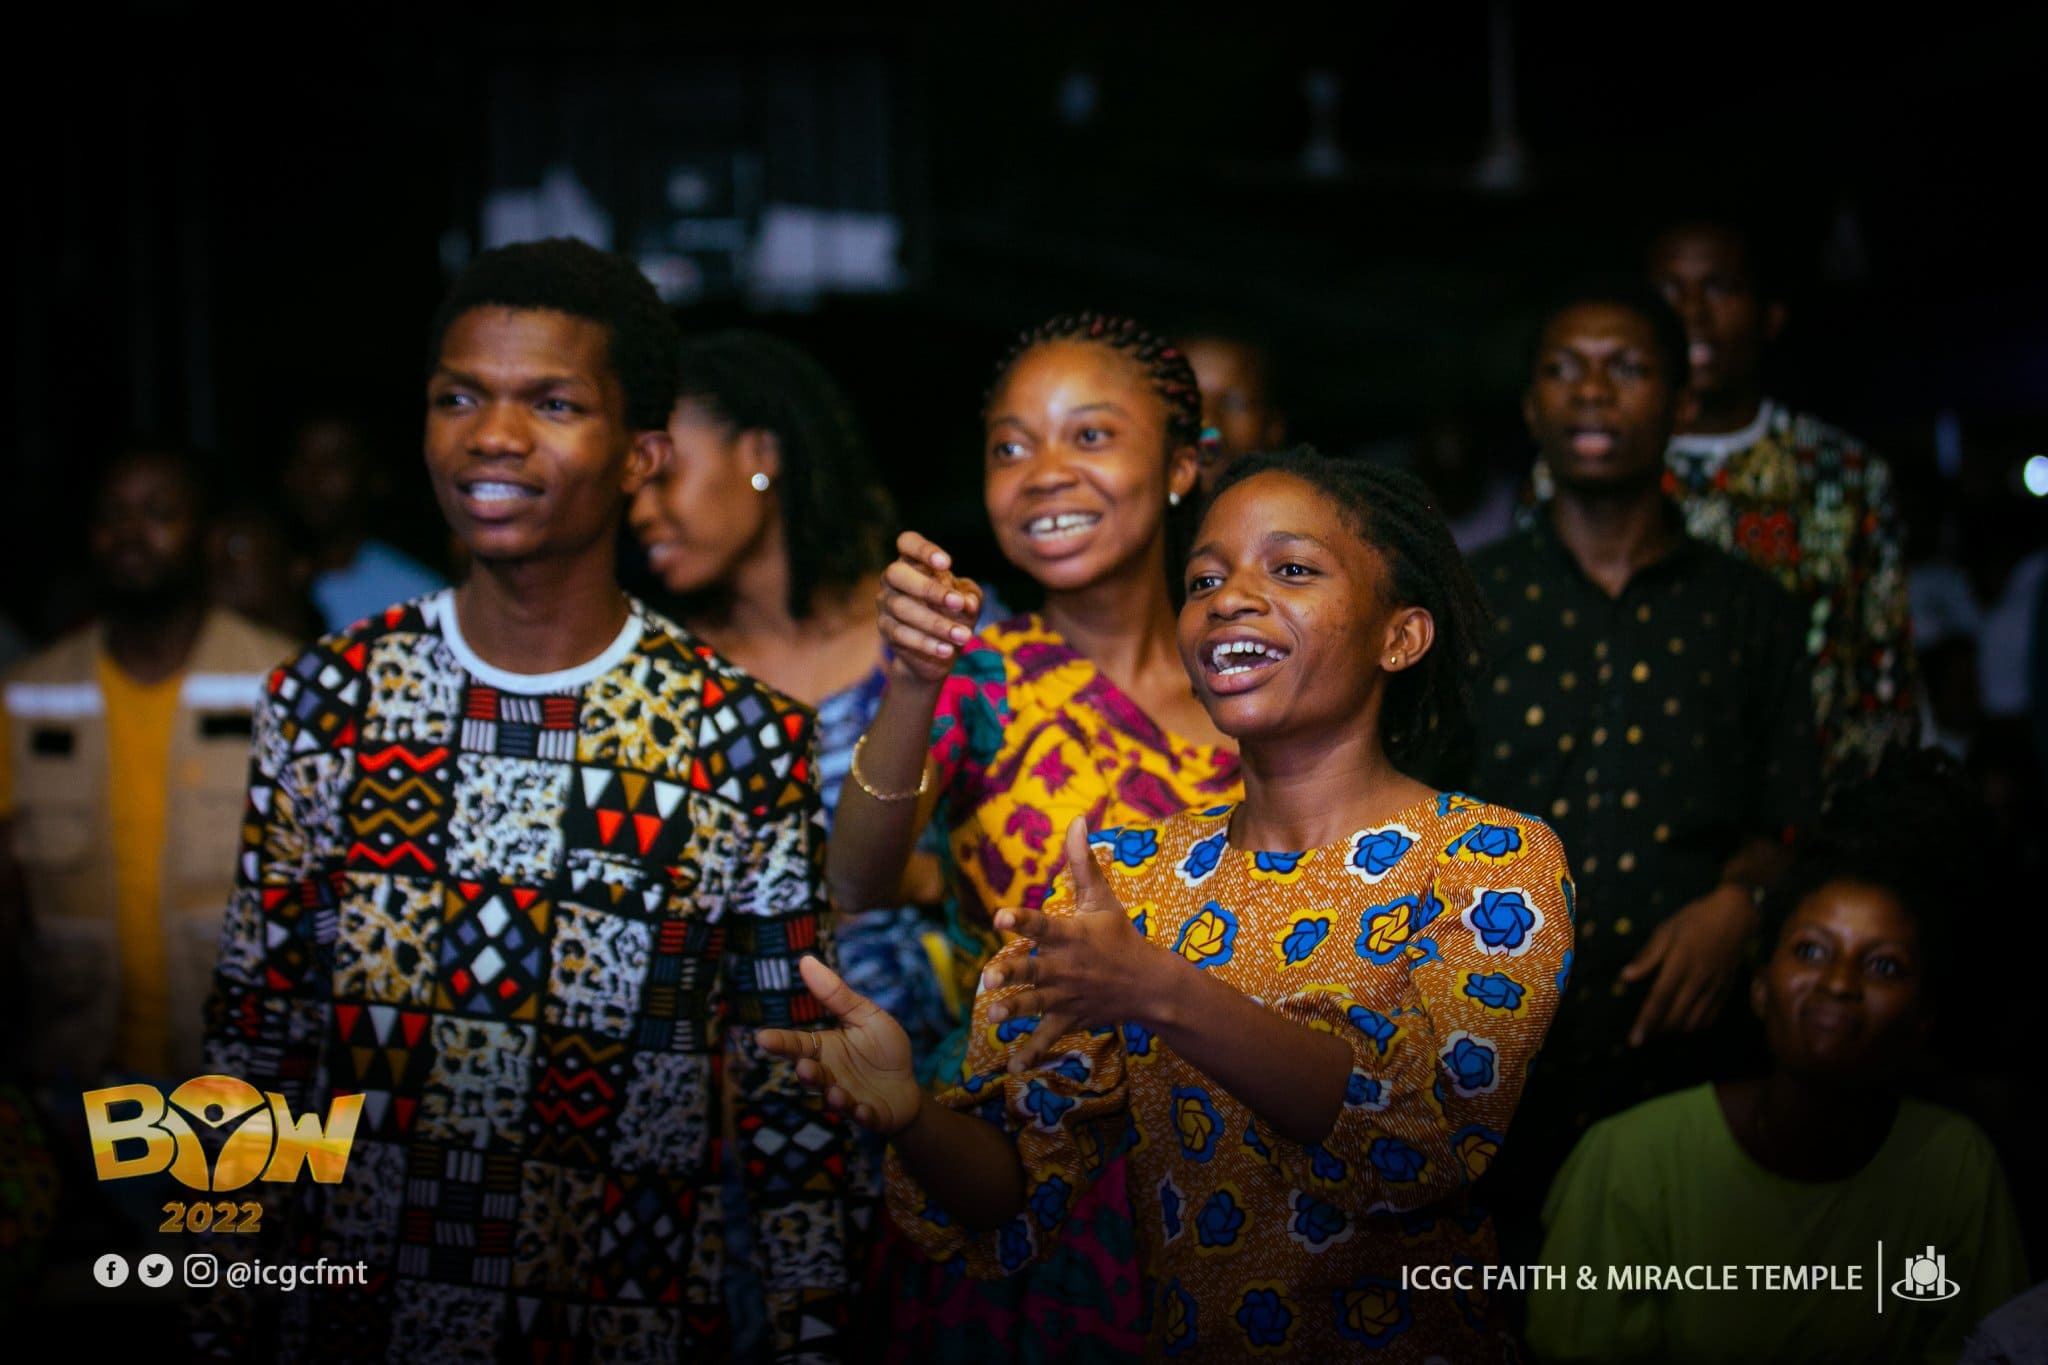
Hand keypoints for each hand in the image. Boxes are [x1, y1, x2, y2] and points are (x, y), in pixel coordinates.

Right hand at [758, 955, 922, 1134]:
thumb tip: (805, 960)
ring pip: (834, 1098)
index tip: (762, 1037)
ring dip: (833, 1097)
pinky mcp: (871, 1115)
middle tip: (805, 1067)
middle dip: (808, 1074)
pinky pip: (864, 1117)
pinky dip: (862, 1115)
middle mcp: (830, 1076)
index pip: (798, 1044)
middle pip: (812, 1075)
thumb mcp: (865, 1016)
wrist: (906, 1086)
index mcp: (825, 1049)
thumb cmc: (881, 1048)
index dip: (780, 1042)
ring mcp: (848, 1097)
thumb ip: (837, 995)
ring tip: (835, 1092)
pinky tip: (864, 1110)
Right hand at [878, 531, 981, 683]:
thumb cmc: (954, 613)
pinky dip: (926, 643)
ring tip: (964, 636)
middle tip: (957, 603)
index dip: (923, 550)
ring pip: (902, 608)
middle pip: (897, 574)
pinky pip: (901, 634)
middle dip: (928, 588)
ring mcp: (885, 603)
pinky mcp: (885, 629)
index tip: (947, 564)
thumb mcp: (969, 602)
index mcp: (913, 561)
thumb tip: (968, 603)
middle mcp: (893, 578)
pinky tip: (947, 650)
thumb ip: (971, 597)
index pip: (908, 542)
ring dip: (935, 623)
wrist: (939, 650)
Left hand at [982, 818, 1167, 1072]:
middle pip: (1034, 969)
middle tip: (988, 978)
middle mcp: (1066, 966)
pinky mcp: (1068, 1019)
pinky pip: (1048, 1038)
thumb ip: (1082, 861)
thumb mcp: (1101, 898)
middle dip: (1012, 974)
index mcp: (1070, 934)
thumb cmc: (1119, 935)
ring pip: (1036, 1004)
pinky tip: (1011, 1068)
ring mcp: (1067, 996)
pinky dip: (1032, 1054)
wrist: (1149, 985)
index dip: (1022, 920)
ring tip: (992, 1016)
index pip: (1042, 925)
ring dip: (1015, 1010)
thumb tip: (1076, 820)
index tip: (1000, 916)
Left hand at [1619, 883, 1758, 1045]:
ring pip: (1694, 1021)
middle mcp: (1698, 979)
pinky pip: (1711, 1017)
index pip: (1659, 999)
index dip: (1646, 1022)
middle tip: (1644, 1035)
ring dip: (1675, 1031)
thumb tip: (1626, 977)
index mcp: (1680, 963)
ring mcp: (1715, 986)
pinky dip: (1696, 1026)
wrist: (1735, 915)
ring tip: (1661, 1030)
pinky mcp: (1726, 989)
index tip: (1634, 1041)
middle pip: (1676, 1016)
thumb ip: (1648, 956)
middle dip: (1658, 1031)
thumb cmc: (1694, 919)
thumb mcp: (1666, 930)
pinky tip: (1685, 1023)